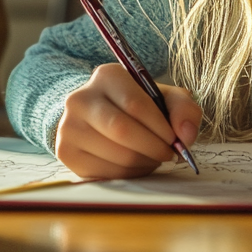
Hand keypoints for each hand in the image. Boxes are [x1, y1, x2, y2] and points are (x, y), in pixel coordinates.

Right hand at [55, 63, 201, 178]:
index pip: (136, 104)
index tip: (176, 140)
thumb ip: (183, 109)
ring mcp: (69, 127)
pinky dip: (128, 174)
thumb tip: (186, 133)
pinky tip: (135, 165)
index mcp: (106, 76)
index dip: (161, 127)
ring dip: (144, 163)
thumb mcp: (163, 98)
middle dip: (153, 147)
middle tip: (169, 155)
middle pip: (122, 130)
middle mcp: (80, 98)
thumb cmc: (136, 107)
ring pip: (116, 155)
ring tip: (152, 158)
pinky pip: (105, 172)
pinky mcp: (66, 153)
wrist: (96, 117)